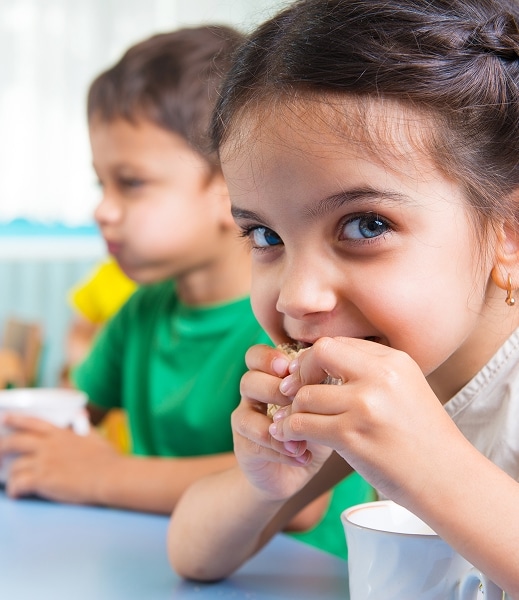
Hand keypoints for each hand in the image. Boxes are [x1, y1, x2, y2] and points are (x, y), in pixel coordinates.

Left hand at [0, 413, 119, 503]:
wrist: (110, 476)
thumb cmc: (107, 459)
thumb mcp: (94, 437)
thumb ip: (84, 426)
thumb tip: (81, 415)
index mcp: (61, 433)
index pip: (32, 422)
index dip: (16, 420)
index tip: (4, 420)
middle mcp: (49, 445)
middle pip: (14, 442)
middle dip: (0, 448)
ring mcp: (45, 462)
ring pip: (14, 467)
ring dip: (11, 476)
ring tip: (13, 483)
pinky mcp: (43, 480)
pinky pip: (18, 485)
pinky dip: (14, 490)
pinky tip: (17, 494)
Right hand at [232, 344, 332, 501]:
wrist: (295, 472)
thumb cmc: (314, 430)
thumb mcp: (322, 406)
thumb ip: (322, 388)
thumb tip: (337, 373)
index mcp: (269, 377)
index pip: (257, 356)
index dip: (269, 359)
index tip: (290, 369)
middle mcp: (253, 395)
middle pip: (249, 379)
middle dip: (275, 389)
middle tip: (298, 402)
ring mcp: (246, 419)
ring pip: (245, 412)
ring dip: (277, 420)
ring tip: (302, 435)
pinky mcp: (244, 446)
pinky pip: (255, 441)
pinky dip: (281, 449)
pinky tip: (303, 455)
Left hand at [271, 336, 466, 502]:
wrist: (448, 480)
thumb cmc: (423, 438)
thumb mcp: (405, 389)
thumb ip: (370, 373)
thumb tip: (322, 360)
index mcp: (394, 361)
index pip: (338, 343)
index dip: (315, 359)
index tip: (308, 377)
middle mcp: (380, 376)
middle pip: (319, 353)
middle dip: (301, 372)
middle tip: (294, 392)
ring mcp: (365, 405)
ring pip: (305, 394)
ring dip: (294, 410)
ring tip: (293, 422)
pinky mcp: (351, 436)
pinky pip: (303, 424)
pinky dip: (291, 431)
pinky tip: (291, 438)